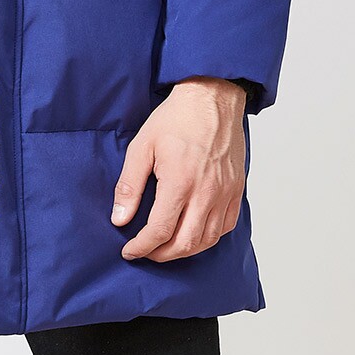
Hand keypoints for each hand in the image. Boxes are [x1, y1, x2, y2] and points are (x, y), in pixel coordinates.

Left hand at [110, 78, 246, 262]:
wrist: (212, 98)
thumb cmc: (176, 118)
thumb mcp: (142, 146)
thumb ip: (129, 185)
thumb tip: (119, 219)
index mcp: (180, 182)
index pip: (160, 231)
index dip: (142, 247)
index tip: (129, 251)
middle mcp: (206, 193)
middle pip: (185, 244)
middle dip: (161, 255)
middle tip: (145, 252)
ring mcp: (225, 193)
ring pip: (207, 240)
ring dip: (184, 250)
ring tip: (166, 247)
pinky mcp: (236, 190)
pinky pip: (225, 227)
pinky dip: (208, 238)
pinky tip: (193, 233)